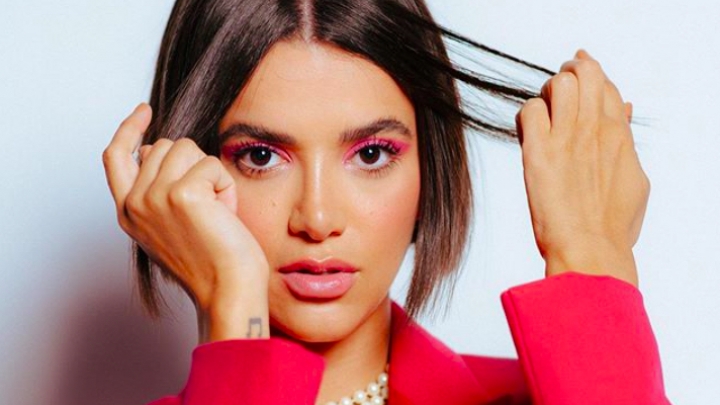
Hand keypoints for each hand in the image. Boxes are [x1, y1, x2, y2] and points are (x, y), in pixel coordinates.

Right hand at [102, 103, 269, 340]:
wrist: (227, 290)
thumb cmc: (211, 260)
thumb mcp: (172, 223)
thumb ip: (158, 189)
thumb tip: (156, 149)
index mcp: (128, 212)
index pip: (116, 156)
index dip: (129, 128)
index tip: (143, 110)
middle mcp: (134, 204)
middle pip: (166, 146)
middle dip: (195, 167)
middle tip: (208, 207)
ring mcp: (154, 197)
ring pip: (188, 149)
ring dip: (211, 175)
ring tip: (216, 212)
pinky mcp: (181, 194)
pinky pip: (211, 164)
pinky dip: (226, 186)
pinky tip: (225, 214)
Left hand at [516, 50, 649, 286]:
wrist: (591, 249)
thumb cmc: (612, 225)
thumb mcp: (634, 178)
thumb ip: (626, 142)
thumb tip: (625, 112)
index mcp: (619, 135)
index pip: (605, 85)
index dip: (590, 71)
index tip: (579, 66)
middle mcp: (595, 129)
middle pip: (584, 74)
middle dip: (569, 73)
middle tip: (558, 87)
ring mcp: (567, 138)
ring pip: (558, 85)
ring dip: (547, 92)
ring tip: (544, 112)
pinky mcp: (539, 152)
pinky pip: (529, 111)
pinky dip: (526, 116)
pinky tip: (528, 133)